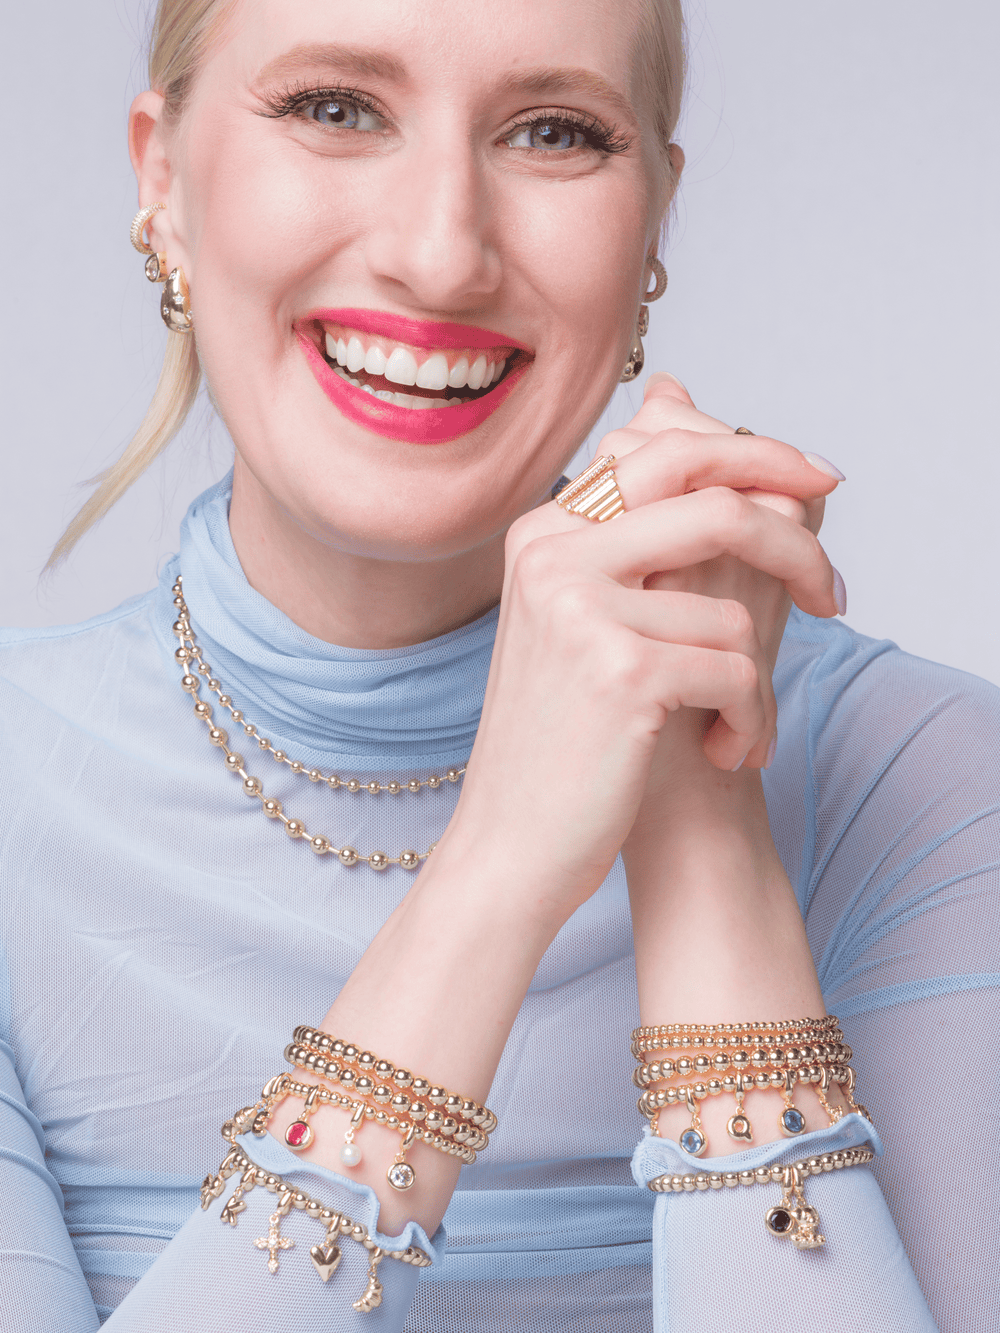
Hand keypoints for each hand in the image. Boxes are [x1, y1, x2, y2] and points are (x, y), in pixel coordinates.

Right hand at [436, 383, 842, 929]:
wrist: (512, 843)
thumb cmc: (563, 734)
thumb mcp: (586, 615)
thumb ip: (634, 520)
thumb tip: (676, 391)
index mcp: (543, 532)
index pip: (668, 453)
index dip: (757, 458)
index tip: (816, 483)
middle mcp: (552, 553)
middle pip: (714, 498)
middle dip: (795, 539)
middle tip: (831, 592)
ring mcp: (581, 607)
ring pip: (734, 610)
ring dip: (755, 681)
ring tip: (731, 725)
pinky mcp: (621, 669)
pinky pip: (738, 669)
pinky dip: (751, 718)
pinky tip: (723, 751)